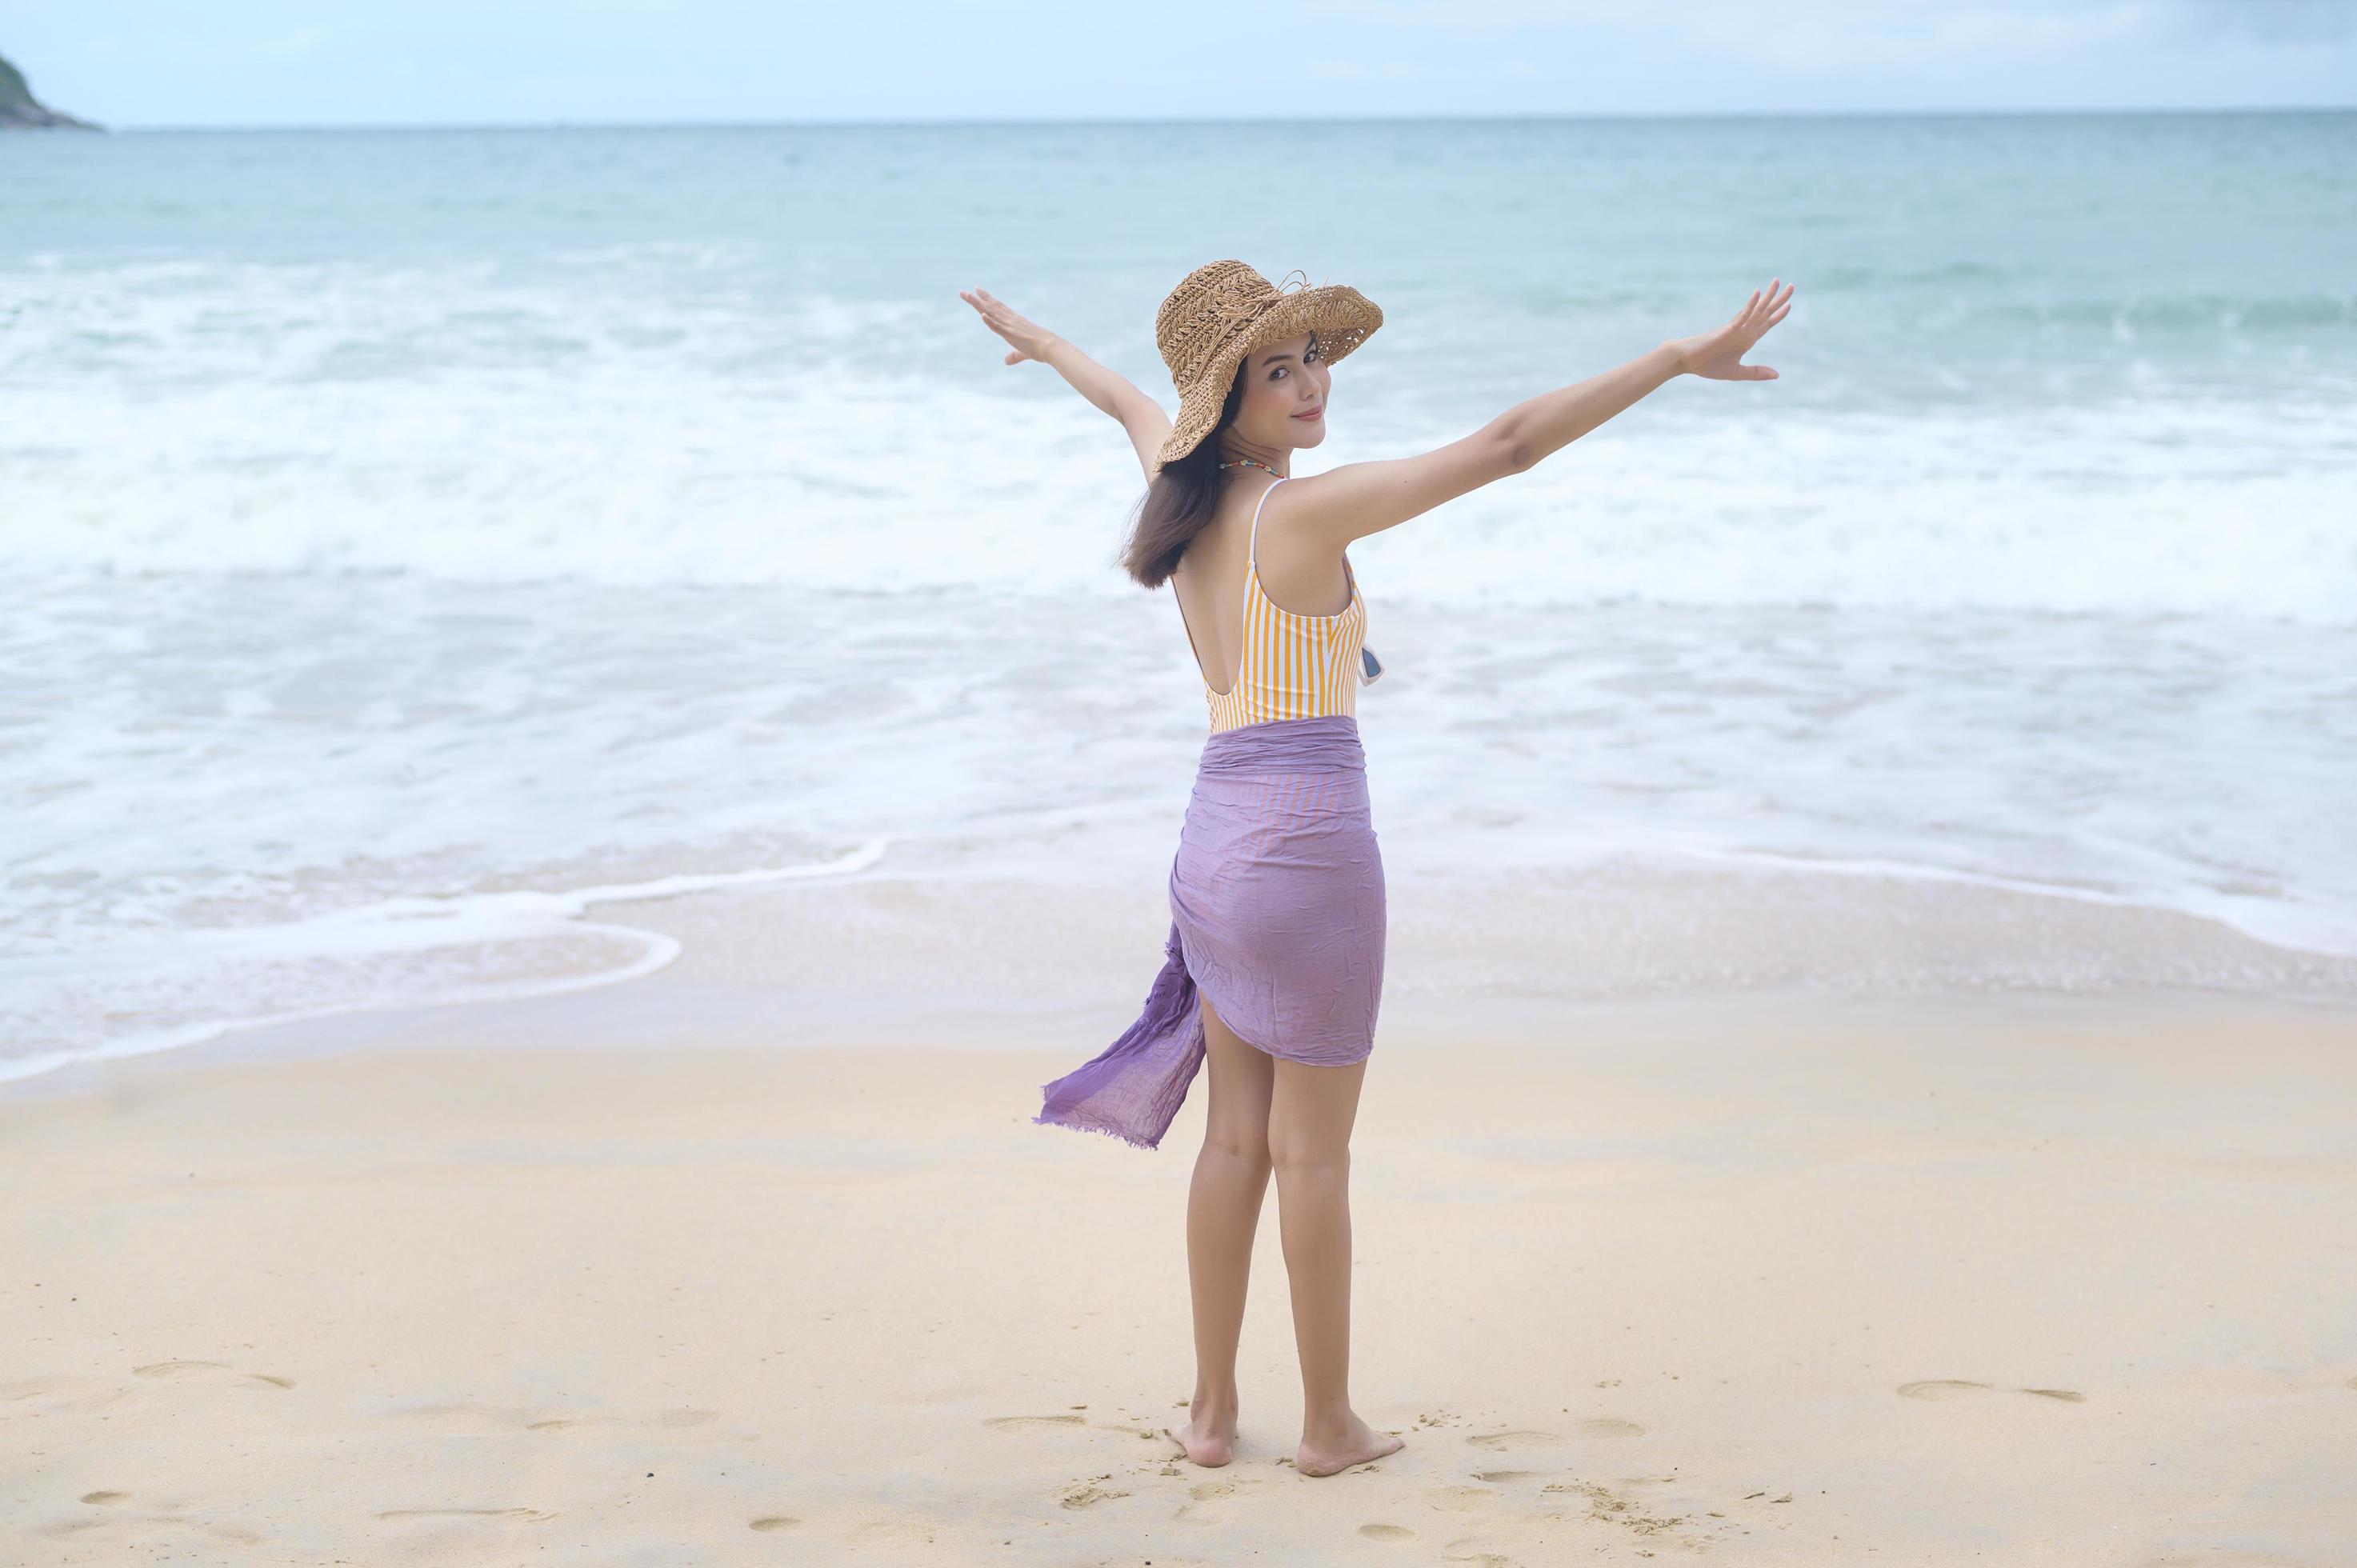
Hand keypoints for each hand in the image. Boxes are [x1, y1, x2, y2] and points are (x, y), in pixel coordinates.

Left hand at [959, 286, 1060, 365]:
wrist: (1050, 347)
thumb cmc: (1040, 348)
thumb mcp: (1024, 352)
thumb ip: (1014, 356)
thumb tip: (1006, 361)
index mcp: (1014, 321)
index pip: (997, 307)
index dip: (987, 298)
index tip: (977, 290)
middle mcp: (1010, 320)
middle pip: (990, 306)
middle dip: (976, 299)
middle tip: (963, 292)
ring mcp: (1010, 326)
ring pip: (991, 313)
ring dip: (978, 304)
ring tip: (967, 296)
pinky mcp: (1011, 334)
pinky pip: (998, 327)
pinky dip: (990, 321)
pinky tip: (981, 315)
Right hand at [1667, 279, 1792, 380]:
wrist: (1687, 361)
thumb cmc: (1708, 365)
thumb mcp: (1737, 372)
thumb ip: (1756, 372)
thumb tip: (1777, 374)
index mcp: (1746, 339)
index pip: (1767, 324)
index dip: (1779, 315)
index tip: (1789, 305)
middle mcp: (1744, 330)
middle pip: (1766, 312)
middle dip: (1780, 299)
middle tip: (1792, 285)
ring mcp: (1737, 328)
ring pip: (1757, 310)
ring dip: (1769, 296)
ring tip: (1777, 281)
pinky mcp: (1728, 329)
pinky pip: (1742, 315)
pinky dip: (1751, 305)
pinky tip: (1758, 293)